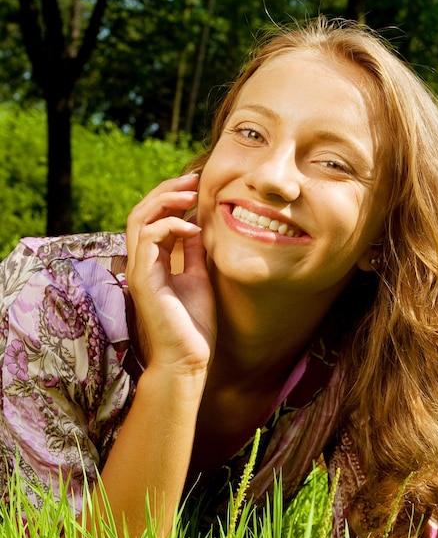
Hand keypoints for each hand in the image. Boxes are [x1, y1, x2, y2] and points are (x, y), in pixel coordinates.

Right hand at [125, 174, 215, 376]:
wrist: (189, 358)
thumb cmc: (194, 323)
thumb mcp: (198, 276)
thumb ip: (193, 252)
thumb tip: (198, 225)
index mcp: (153, 261)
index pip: (152, 218)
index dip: (170, 197)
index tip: (195, 184)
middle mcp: (142, 262)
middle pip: (141, 212)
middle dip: (166, 191)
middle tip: (192, 179)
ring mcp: (139, 270)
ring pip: (139, 220)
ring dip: (165, 201)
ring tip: (191, 194)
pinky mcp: (143, 279)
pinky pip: (149, 239)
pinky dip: (170, 226)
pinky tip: (193, 228)